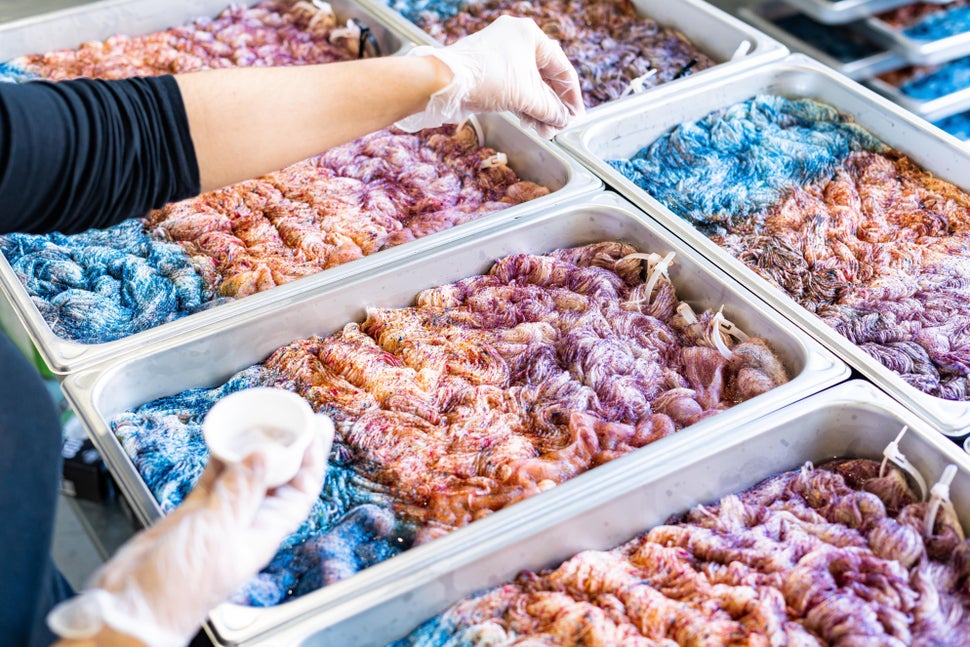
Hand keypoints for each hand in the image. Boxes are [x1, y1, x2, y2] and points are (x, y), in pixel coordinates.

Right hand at [48, 434, 325, 646]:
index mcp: (262, 533)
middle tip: (296, 416)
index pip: (301, 491)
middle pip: (277, 478)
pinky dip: (220, 458)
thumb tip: (266, 454)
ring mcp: (219, 518)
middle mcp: (246, 523)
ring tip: (262, 420)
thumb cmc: (177, 589)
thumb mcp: (216, 532)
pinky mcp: (193, 515)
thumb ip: (239, 492)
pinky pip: (214, 479)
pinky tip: (223, 438)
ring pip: (244, 474)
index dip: (313, 460)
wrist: (131, 611)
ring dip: (253, 448)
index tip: (318, 430)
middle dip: (289, 447)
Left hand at [396, 15, 584, 137]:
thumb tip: (563, 121)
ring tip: (544, 130)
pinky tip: (529, 122)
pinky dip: (522, 105)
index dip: (572, 96)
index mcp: (530, 35)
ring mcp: (500, 54)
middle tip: (558, 126)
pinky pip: (513, 87)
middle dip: (552, 105)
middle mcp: (516, 40)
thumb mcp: (527, 97)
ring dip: (538, 109)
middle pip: (544, 77)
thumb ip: (551, 110)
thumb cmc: (486, 79)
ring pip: (528, 84)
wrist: (444, 83)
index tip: (576, 116)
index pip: (562, 68)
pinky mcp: (488, 69)